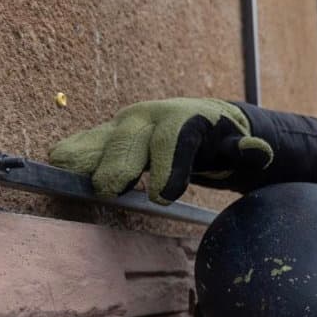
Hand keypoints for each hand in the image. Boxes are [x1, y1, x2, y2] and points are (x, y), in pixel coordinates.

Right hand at [48, 97, 272, 203]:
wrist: (197, 120)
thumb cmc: (217, 139)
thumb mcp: (235, 146)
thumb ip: (244, 151)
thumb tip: (259, 151)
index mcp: (182, 119)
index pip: (173, 140)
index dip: (167, 167)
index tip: (162, 198)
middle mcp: (149, 118)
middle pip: (131, 138)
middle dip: (120, 163)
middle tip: (112, 190)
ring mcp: (125, 125)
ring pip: (102, 137)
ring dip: (86, 155)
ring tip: (67, 173)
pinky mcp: (108, 135)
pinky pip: (87, 142)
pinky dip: (73, 153)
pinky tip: (56, 166)